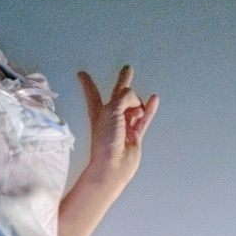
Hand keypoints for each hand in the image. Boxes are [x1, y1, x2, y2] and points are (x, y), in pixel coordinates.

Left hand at [77, 65, 158, 192]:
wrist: (113, 166)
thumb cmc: (106, 140)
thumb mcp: (111, 110)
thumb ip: (124, 98)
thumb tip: (138, 101)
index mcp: (99, 112)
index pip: (92, 94)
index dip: (87, 83)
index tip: (81, 73)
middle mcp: (111, 117)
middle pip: (118, 95)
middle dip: (122, 82)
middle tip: (127, 69)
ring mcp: (124, 126)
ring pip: (134, 107)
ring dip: (137, 104)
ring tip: (138, 109)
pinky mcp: (135, 135)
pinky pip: (144, 118)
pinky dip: (150, 109)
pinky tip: (154, 99)